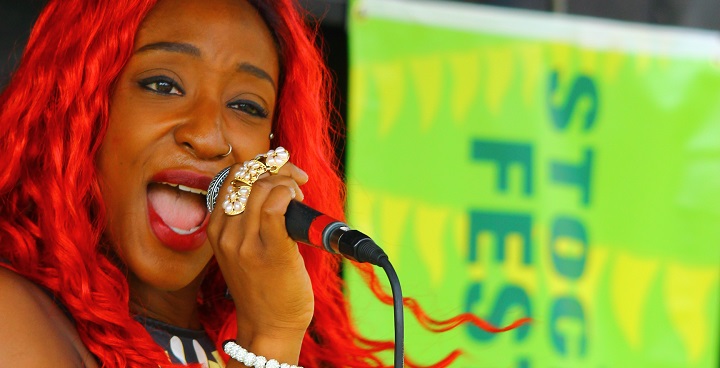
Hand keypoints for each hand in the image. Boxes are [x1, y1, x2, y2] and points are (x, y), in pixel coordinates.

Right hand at [206, 159, 311, 358]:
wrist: (268, 326)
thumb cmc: (263, 285)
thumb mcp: (244, 248)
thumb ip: (251, 218)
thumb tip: (277, 182)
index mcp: (216, 228)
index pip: (232, 176)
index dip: (260, 165)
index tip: (282, 171)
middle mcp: (225, 233)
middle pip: (248, 177)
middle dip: (279, 172)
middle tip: (297, 187)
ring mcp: (245, 244)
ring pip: (262, 188)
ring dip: (287, 184)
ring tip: (299, 199)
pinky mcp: (270, 253)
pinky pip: (274, 207)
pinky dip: (289, 195)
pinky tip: (297, 203)